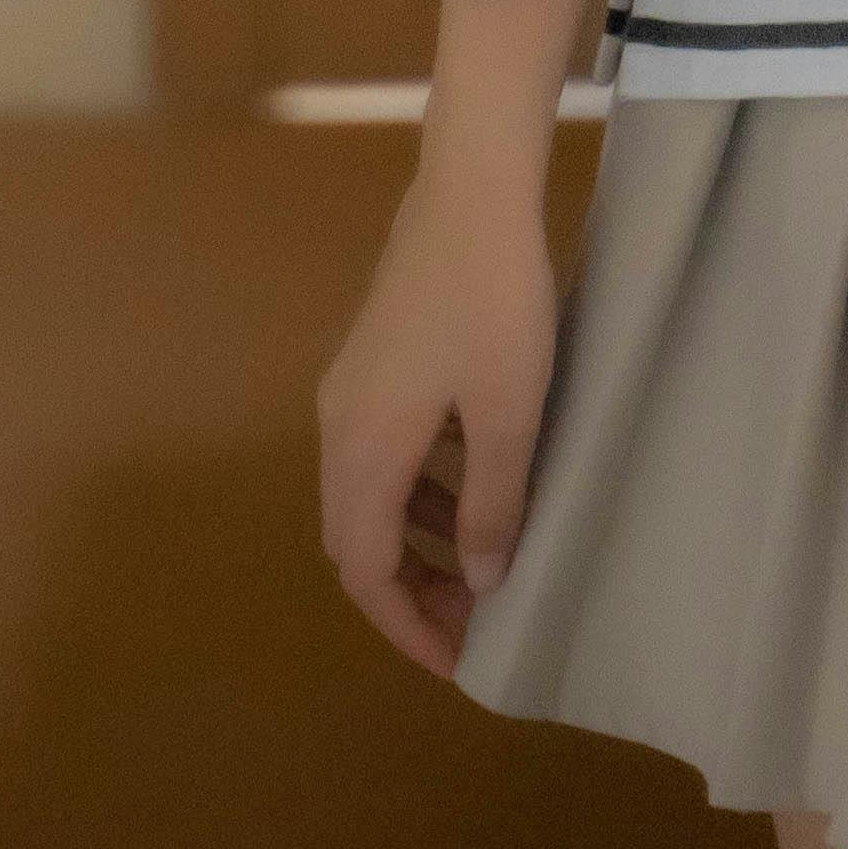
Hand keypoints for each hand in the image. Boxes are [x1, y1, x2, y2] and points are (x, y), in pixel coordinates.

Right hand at [317, 154, 564, 674]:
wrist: (473, 189)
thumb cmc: (494, 304)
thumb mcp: (508, 414)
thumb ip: (492, 505)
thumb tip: (481, 580)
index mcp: (362, 450)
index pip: (362, 571)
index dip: (405, 624)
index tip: (457, 659)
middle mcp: (339, 426)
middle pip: (356, 537)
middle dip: (409, 587)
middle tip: (473, 616)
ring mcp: (353, 386)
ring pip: (370, 493)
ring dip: (416, 536)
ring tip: (484, 559)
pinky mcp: (377, 357)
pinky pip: (385, 450)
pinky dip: (421, 486)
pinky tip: (475, 481)